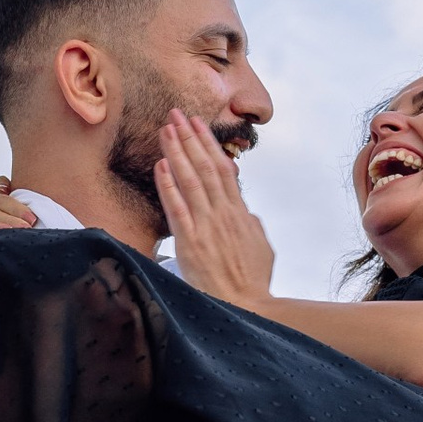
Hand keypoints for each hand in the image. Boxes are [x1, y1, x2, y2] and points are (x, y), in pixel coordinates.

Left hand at [154, 109, 276, 307]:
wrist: (246, 307)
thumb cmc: (253, 282)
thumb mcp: (261, 247)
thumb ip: (251, 224)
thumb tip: (245, 210)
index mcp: (240, 213)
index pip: (222, 169)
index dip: (208, 144)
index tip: (197, 125)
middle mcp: (223, 214)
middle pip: (205, 166)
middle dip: (189, 138)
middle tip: (176, 114)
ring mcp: (207, 227)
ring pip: (191, 180)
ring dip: (177, 152)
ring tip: (165, 129)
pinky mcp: (191, 242)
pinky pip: (177, 208)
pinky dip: (169, 185)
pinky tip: (161, 165)